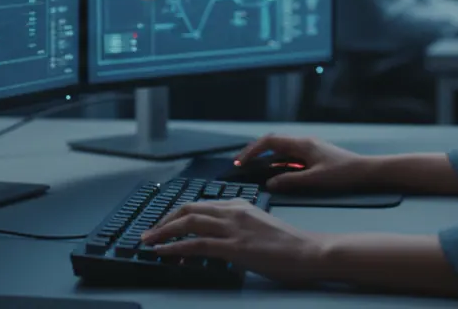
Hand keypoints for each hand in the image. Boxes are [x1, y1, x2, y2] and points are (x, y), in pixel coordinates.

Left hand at [141, 199, 327, 284]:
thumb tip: (219, 240)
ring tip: (148, 241)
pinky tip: (164, 253)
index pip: (200, 204)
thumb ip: (238, 228)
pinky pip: (197, 245)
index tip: (164, 224)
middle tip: (149, 232)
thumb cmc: (289, 244)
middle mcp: (233, 211)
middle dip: (164, 220)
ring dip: (163, 232)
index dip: (177, 214)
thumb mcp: (259, 227)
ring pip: (188, 223)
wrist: (309, 251)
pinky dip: (175, 248)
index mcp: (240, 204)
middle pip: (189, 209)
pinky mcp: (235, 247)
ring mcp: (234, 228)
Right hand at [232, 134, 370, 192]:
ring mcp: (309, 149)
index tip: (240, 162)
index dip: (252, 151)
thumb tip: (269, 183)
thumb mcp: (315, 180)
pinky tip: (276, 174)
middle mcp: (304, 143)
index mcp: (302, 144)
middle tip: (242, 165)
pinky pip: (291, 157)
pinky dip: (279, 164)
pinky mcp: (314, 157)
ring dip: (267, 159)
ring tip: (254, 170)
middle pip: (273, 143)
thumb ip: (290, 181)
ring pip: (282, 151)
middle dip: (256, 153)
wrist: (367, 171)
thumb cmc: (344, 174)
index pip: (270, 142)